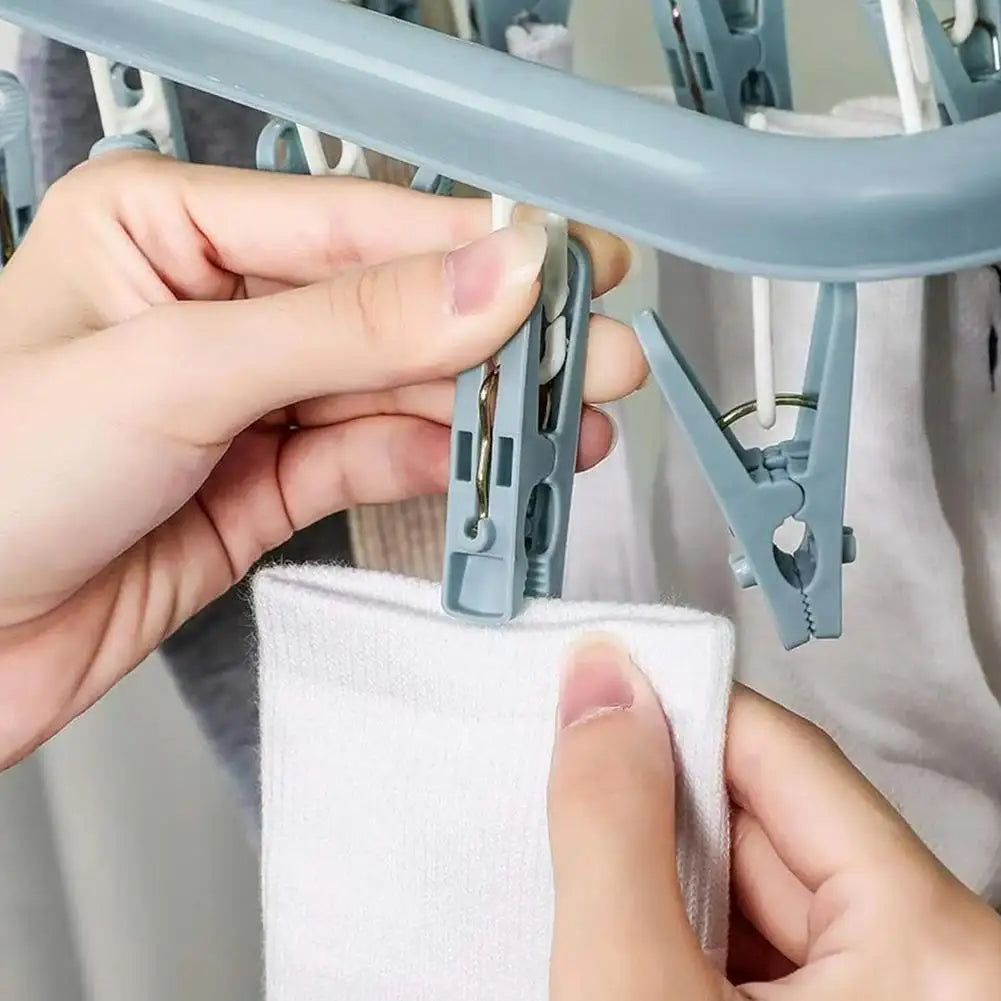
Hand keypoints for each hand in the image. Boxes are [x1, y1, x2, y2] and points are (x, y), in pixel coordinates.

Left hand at [0, 153, 644, 768]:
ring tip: (570, 424)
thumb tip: (489, 274)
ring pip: (395, 390)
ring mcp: (249, 399)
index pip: (357, 223)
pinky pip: (373, 458)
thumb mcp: (176, 373)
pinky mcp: (266, 481)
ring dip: (483, 410)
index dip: (473, 247)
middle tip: (595, 354)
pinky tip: (492, 464)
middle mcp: (216, 307)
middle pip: (392, 309)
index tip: (570, 268)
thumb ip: (348, 327)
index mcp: (170, 227)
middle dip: (498, 338)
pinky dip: (437, 464)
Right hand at [547, 635, 1000, 999]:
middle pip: (771, 820)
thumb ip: (611, 830)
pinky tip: (640, 946)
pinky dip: (695, 930)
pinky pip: (769, 942)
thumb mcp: (633, 986)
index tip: (603, 689)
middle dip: (662, 810)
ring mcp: (901, 999)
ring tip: (599, 893)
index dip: (676, 714)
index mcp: (934, 956)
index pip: (783, 755)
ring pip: (763, 885)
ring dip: (671, 877)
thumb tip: (601, 692)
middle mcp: (940, 974)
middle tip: (575, 800)